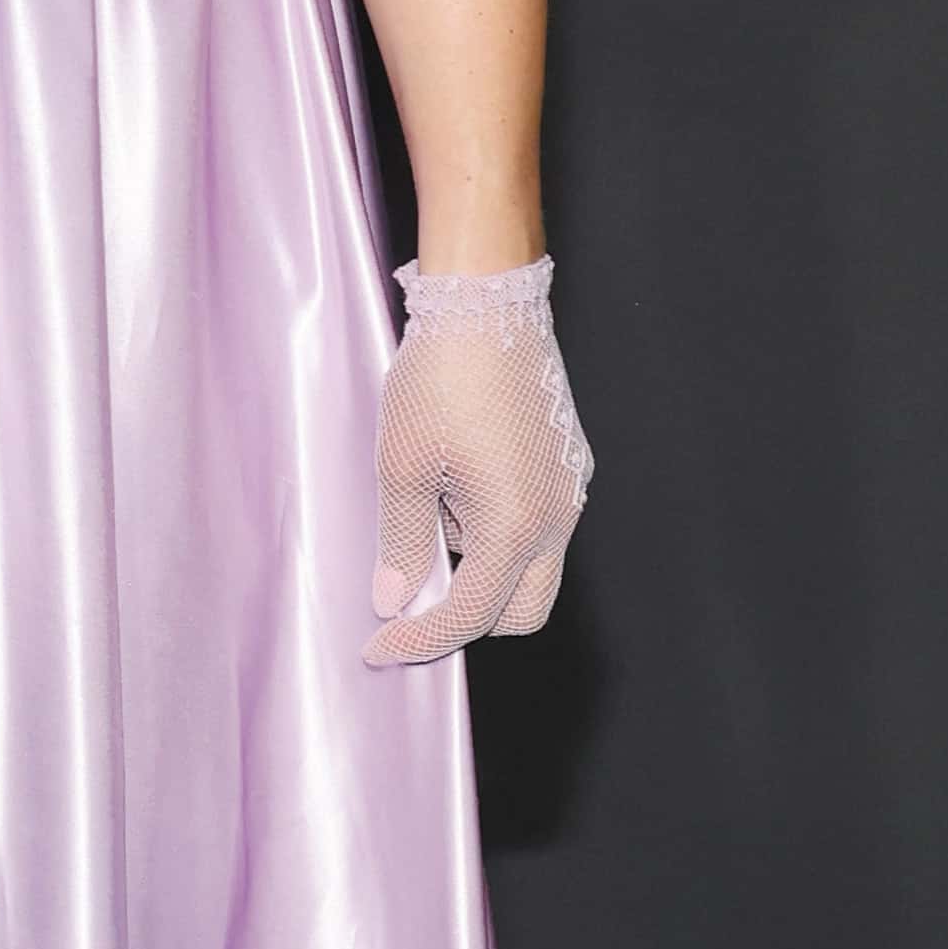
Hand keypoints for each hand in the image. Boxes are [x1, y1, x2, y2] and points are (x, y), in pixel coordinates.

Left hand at [366, 255, 590, 664]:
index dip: (420, 639)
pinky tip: (456, 483)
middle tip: (411, 602)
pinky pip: (539, 521)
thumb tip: (395, 600)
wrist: (489, 301)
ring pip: (532, 565)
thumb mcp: (403, 465)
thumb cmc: (442, 377)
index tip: (378, 647)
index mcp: (515, 526)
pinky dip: (497, 528)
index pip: (471, 615)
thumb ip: (403, 542)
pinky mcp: (568, 461)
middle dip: (467, 618)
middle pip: (521, 610)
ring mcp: (569, 488)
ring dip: (480, 566)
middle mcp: (557, 515)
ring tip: (429, 506)